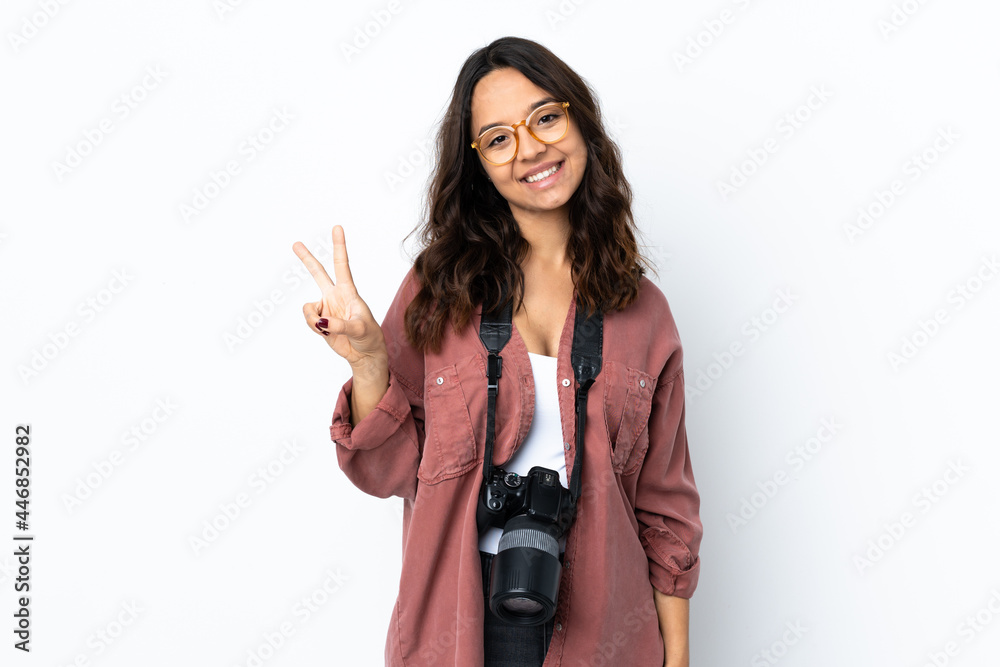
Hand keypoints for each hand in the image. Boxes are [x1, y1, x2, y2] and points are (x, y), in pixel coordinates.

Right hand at [292, 225, 386, 369]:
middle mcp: (335, 296)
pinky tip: (324, 333)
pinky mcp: (319, 321)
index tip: (337, 227)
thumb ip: (341, 325)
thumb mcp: (360, 329)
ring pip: (308, 308)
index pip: (342, 265)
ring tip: (327, 330)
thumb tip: (322, 322)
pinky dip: (313, 328)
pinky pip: (308, 320)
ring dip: (313, 320)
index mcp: (349, 292)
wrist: (364, 354)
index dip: (339, 246)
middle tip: (296, 243)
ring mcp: (326, 308)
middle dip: (307, 258)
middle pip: (318, 273)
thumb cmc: (369, 337)